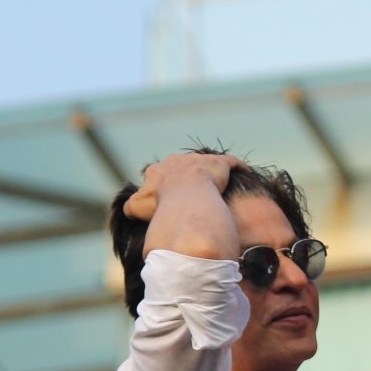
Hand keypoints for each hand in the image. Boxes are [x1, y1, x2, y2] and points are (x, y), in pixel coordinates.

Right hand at [123, 151, 248, 221]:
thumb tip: (129, 209)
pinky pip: (231, 163)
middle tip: (190, 192)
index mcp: (158, 170)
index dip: (161, 186)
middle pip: (180, 167)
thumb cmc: (163, 203)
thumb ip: (130, 206)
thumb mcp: (138, 207)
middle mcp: (177, 161)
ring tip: (214, 183)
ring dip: (208, 171)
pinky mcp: (220, 164)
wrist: (188, 196)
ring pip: (204, 163)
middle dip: (183, 176)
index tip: (165, 197)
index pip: (157, 175)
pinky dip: (236, 166)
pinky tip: (242, 173)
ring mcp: (199, 161)